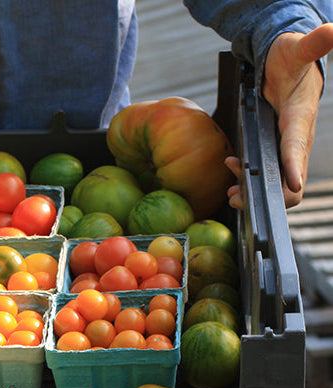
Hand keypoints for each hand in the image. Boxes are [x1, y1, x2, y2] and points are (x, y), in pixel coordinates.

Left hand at [228, 23, 332, 209]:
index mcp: (300, 117)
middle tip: (236, 192)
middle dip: (268, 192)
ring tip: (230, 191)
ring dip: (254, 191)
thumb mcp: (295, 50)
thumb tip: (331, 30)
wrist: (288, 65)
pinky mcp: (276, 151)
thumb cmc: (291, 58)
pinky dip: (249, 182)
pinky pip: (268, 176)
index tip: (293, 184)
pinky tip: (230, 177)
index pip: (298, 144)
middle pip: (291, 179)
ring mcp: (287, 148)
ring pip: (278, 183)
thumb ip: (310, 44)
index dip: (295, 164)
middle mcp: (297, 139)